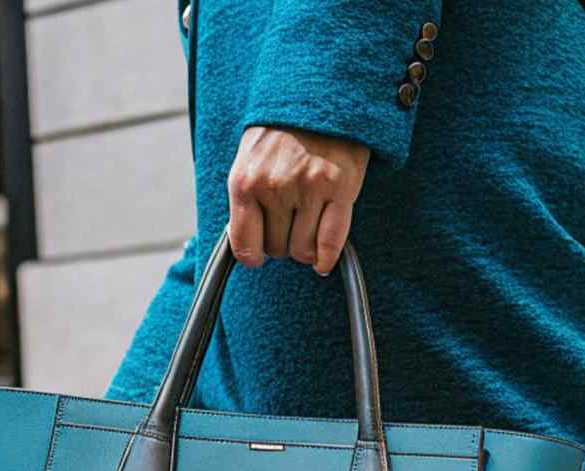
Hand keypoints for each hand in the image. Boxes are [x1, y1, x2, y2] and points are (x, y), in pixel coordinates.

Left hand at [226, 126, 370, 274]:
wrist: (320, 94)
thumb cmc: (282, 130)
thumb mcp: (248, 158)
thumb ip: (246, 197)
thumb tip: (247, 242)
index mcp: (245, 181)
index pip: (244, 243)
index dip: (253, 256)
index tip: (258, 256)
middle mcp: (274, 187)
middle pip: (277, 248)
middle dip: (281, 245)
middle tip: (288, 228)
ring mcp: (308, 189)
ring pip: (303, 250)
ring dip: (305, 250)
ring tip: (306, 232)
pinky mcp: (340, 189)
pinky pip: (330, 242)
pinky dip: (327, 258)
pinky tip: (323, 261)